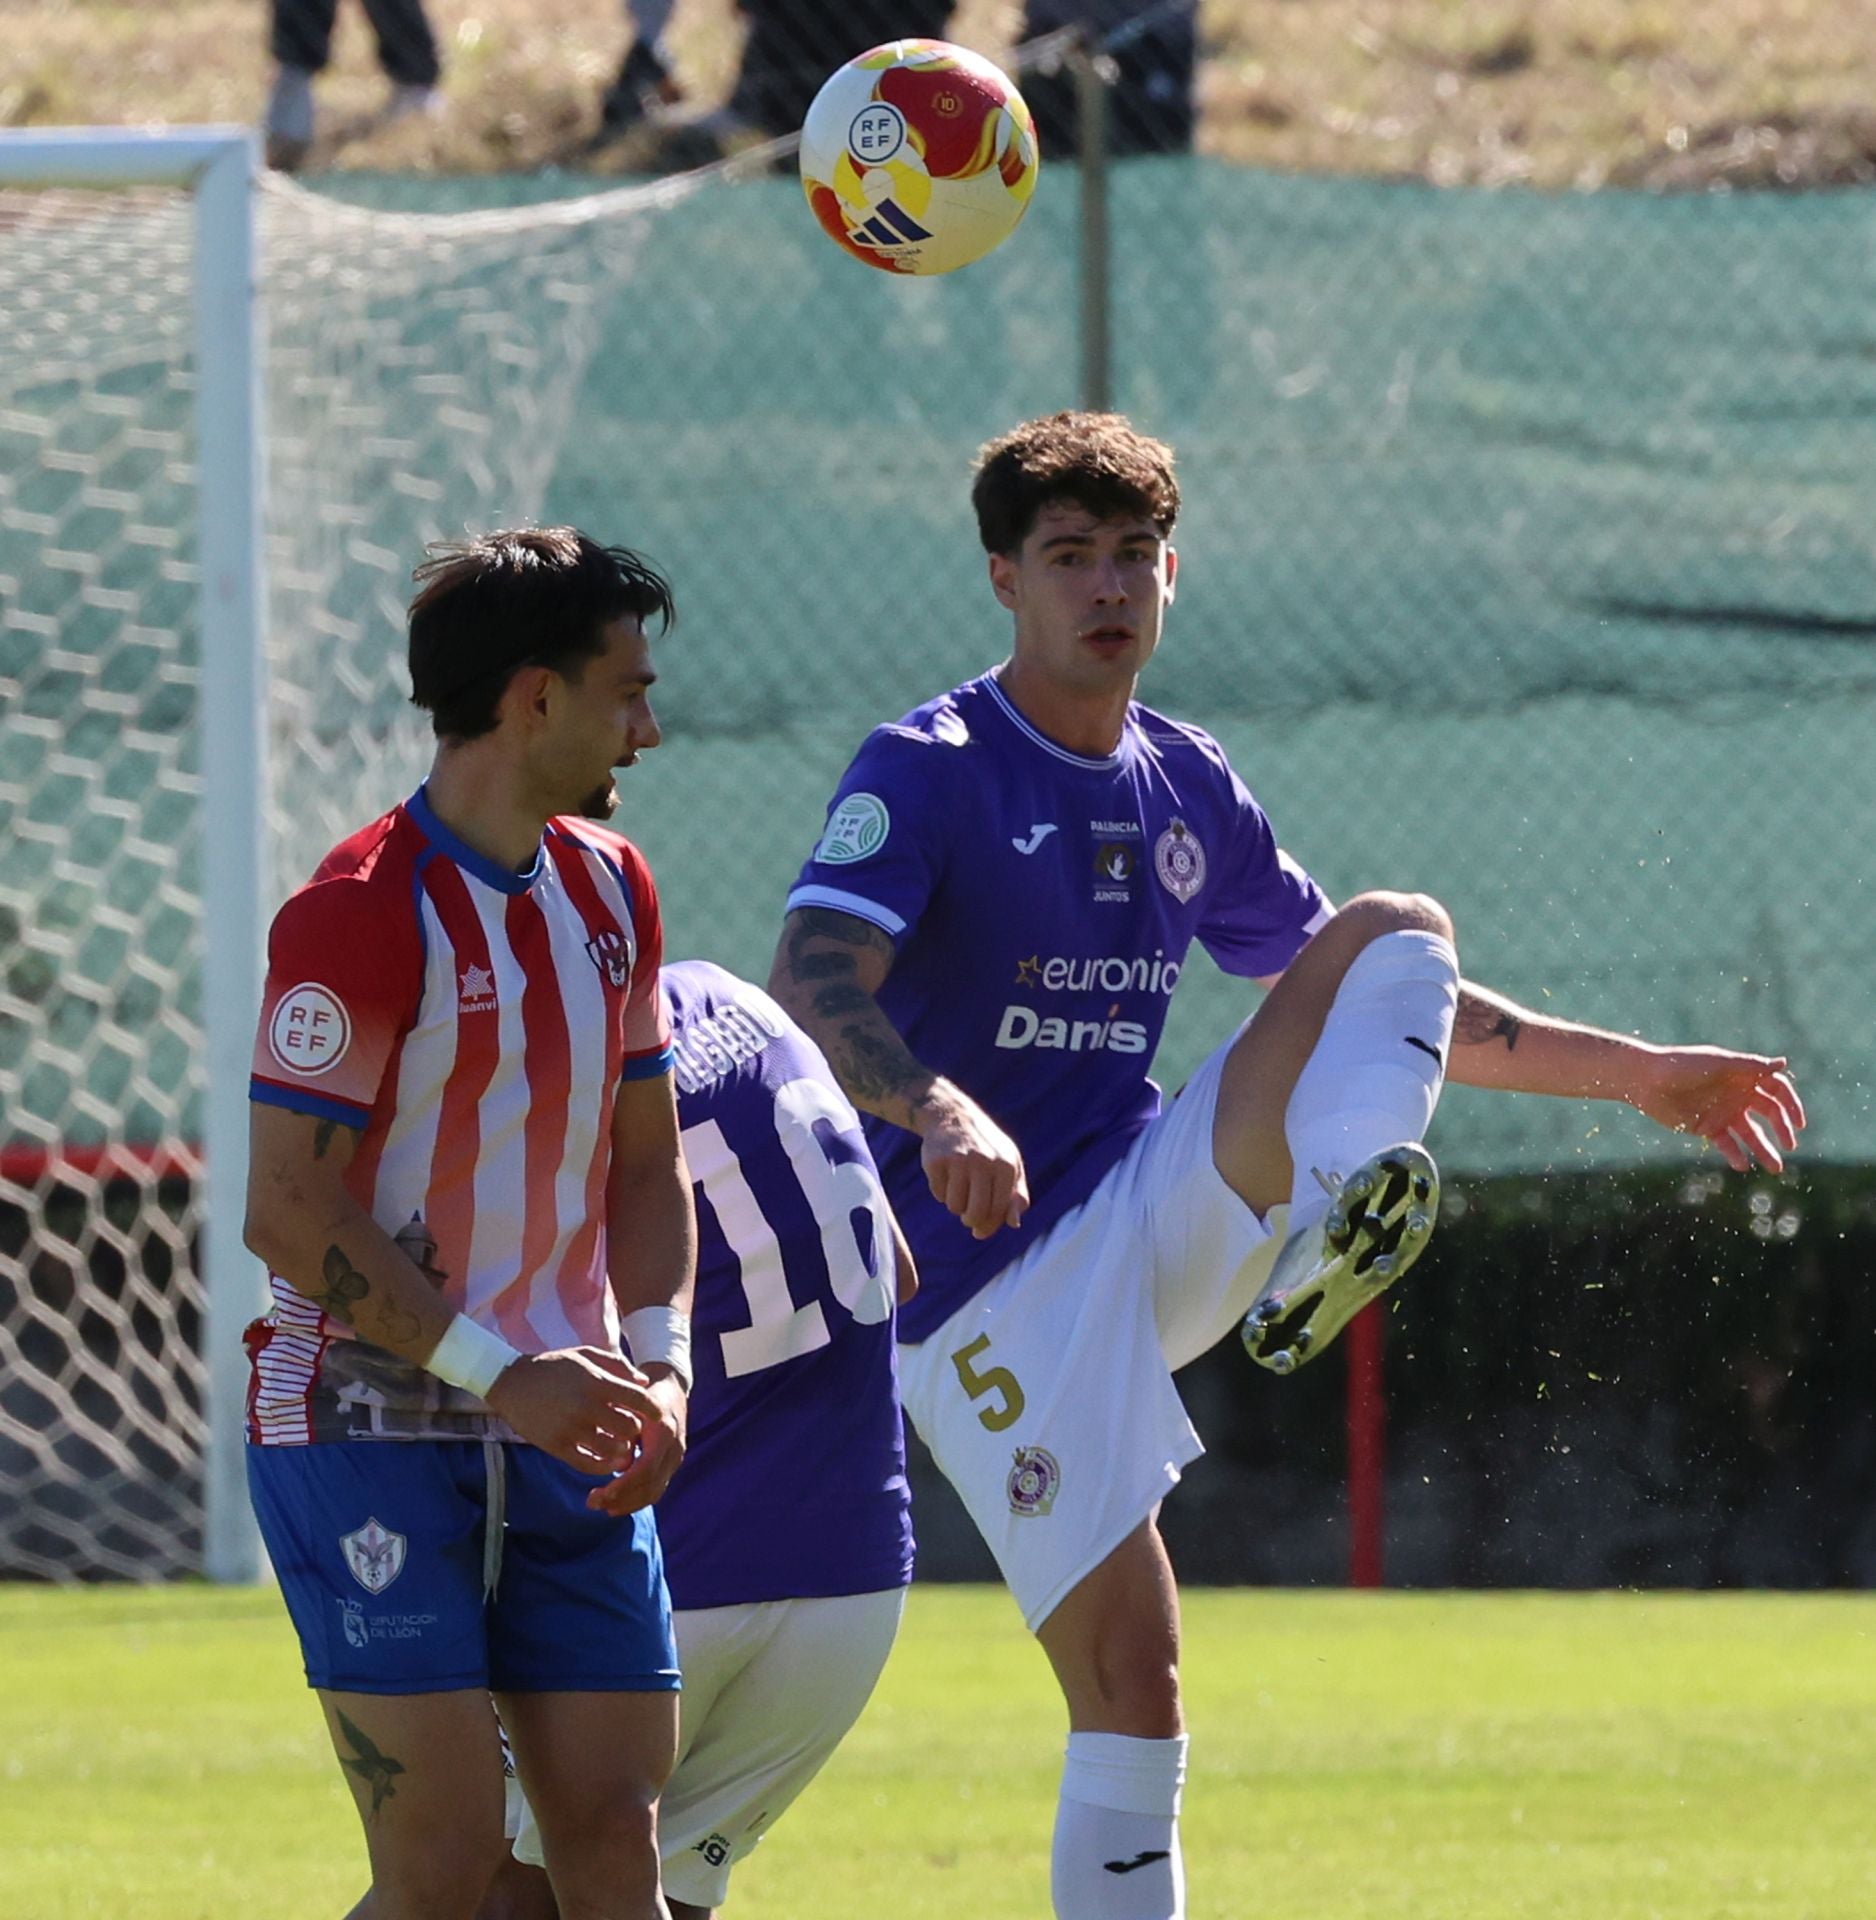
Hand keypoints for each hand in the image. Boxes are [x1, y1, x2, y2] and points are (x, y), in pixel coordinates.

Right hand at [485, 1345, 658, 1475]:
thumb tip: (644, 1381)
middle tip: (633, 1432)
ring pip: (611, 1450)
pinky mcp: (556, 1446)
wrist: (512, 1382)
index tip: (656, 1416)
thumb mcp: (586, 1356)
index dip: (652, 1409)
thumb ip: (618, 1366)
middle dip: (635, 1431)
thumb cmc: (554, 1366)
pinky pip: (587, 1464)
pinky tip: (605, 1460)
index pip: (637, 1399)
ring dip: (621, 1451)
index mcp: (596, 1381)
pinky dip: (602, 1466)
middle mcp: (586, 1406)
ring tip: (620, 1447)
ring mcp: (571, 1428)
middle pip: (628, 1427)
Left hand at [586, 1371, 687, 1515]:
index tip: (599, 1494)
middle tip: (592, 1503)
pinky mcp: (672, 1463)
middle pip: (650, 1486)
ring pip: (655, 1492)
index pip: (645, 1470)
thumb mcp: (631, 1401)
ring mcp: (675, 1457)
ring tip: (602, 1506)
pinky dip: (637, 1499)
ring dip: (628, 1504)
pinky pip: (657, 1488)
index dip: (623, 1486)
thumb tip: (615, 1459)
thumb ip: (622, 1425)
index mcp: (663, 1432)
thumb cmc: (643, 1390)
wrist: (671, 1384)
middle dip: (621, 1500)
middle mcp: (674, 1448)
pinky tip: (617, 1503)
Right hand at [916, 1088, 1029, 1239]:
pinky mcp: (936, 1160)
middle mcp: (984, 1161)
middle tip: (967, 1216)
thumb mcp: (1009, 1165)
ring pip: (954, 1206)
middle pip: (975, 1213)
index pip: (998, 1211)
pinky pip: (938, 1194)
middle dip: (970, 1220)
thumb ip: (1016, 1195)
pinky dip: (941, 1191)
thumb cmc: (986, 1147)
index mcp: (1006, 1166)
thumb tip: (1014, 1224)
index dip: (989, 1225)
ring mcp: (959, 1160)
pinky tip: (945, 1174)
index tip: (981, 1229)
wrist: (953, 1115)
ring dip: (955, 1204)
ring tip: (958, 1186)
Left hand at [1629, 1048, 1805, 1171]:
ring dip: (1764, 1150)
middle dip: (1782, 1129)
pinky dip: (1736, 1154)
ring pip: (1751, 1134)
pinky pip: (1727, 1144)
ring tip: (1775, 1168)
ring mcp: (1723, 1112)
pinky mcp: (1707, 1127)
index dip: (1790, 1104)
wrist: (1646, 1081)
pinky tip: (1743, 1165)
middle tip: (1790, 1146)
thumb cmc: (1681, 1065)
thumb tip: (1783, 1063)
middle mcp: (1736, 1094)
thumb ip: (1750, 1066)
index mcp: (1742, 1075)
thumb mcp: (1718, 1064)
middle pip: (1769, 1113)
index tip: (1799, 1123)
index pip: (1776, 1090)